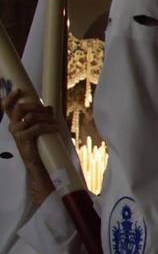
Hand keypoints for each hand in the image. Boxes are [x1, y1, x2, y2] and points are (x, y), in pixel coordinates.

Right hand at [2, 89, 58, 204]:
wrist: (37, 164)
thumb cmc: (39, 146)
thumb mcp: (40, 129)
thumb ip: (43, 117)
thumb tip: (49, 106)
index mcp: (14, 122)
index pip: (6, 107)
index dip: (10, 97)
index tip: (19, 89)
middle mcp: (12, 126)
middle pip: (21, 108)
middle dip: (36, 106)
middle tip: (48, 111)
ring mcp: (16, 133)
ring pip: (30, 117)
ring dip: (46, 117)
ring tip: (55, 122)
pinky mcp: (23, 139)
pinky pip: (36, 128)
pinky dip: (48, 126)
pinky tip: (55, 128)